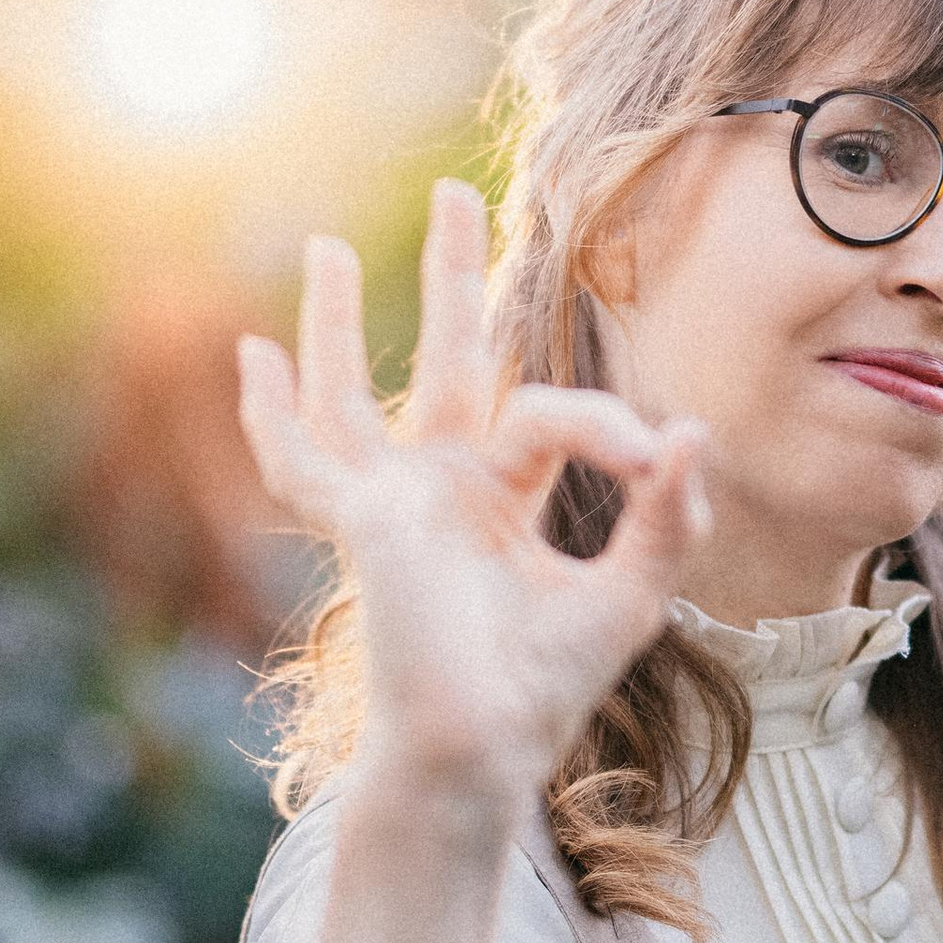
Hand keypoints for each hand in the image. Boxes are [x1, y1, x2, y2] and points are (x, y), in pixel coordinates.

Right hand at [238, 179, 710, 828]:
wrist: (483, 749)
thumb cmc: (546, 687)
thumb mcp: (630, 593)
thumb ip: (666, 516)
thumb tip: (690, 432)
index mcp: (504, 496)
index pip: (551, 412)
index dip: (608, 421)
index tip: (657, 450)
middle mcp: (444, 487)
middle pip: (447, 356)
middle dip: (452, 273)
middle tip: (457, 193)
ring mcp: (392, 502)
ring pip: (354, 394)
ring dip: (337, 320)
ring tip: (326, 247)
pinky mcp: (362, 523)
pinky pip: (305, 461)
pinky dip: (273, 412)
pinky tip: (251, 355)